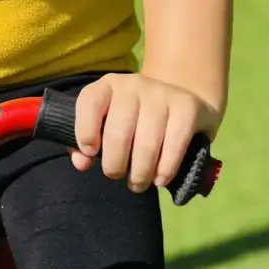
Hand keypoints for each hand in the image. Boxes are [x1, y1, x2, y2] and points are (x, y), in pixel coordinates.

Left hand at [72, 74, 220, 191]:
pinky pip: (175, 144)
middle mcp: (133, 84)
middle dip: (115, 164)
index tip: (91, 153)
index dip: (86, 131)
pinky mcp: (187, 106)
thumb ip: (87, 144)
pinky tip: (160, 179)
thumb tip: (81, 163)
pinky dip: (165, 168)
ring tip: (138, 183)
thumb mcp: (107, 125)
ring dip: (140, 173)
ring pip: (147, 142)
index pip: (89, 103)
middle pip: (119, 131)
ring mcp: (162, 93)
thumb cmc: (134, 120)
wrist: (181, 103)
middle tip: (117, 176)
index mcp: (107, 86)